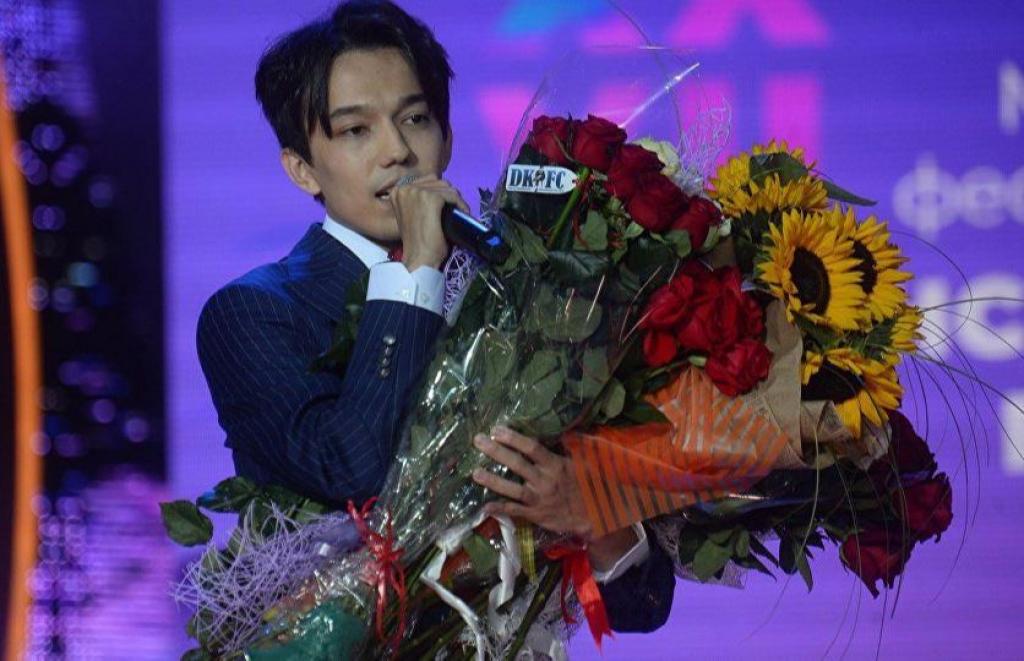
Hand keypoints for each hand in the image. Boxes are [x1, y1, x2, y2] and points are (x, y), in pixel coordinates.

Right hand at [389, 174, 469, 270]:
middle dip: (449, 195)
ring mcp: (417, 192)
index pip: (426, 181)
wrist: (419, 258)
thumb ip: (418, 201)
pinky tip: (463, 213)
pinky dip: (460, 204)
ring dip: (456, 199)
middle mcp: (405, 188)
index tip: (447, 204)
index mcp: (398, 191)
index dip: (440, 192)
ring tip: (459, 211)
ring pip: (446, 187)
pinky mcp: (430, 198)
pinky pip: (452, 195)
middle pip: (437, 182)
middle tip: (455, 208)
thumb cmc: (418, 242)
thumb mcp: (412, 215)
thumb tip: (441, 192)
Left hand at [472, 426, 593, 539]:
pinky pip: (515, 511)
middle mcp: (545, 480)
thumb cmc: (583, 485)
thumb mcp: (578, 464)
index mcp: (555, 465)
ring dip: (493, 480)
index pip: (532, 448)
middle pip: (517, 464)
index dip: (513, 438)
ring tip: (475, 472)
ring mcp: (539, 499)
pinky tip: (485, 506)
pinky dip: (500, 509)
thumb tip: (556, 431)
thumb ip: (564, 449)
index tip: (497, 429)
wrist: (592, 516)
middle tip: (478, 440)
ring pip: (513, 489)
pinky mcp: (535, 515)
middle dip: (496, 451)